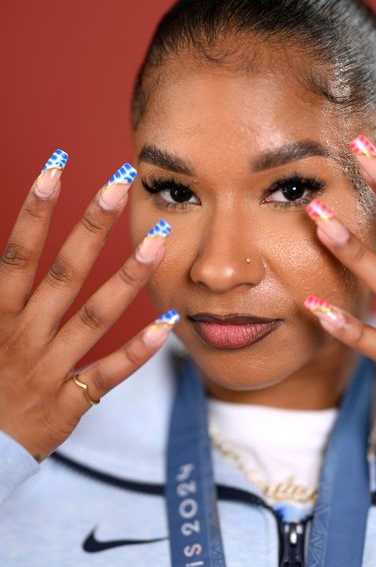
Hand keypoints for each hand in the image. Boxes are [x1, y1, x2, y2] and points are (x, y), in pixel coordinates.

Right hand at [0, 151, 177, 461]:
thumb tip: (8, 252)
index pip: (17, 252)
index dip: (36, 207)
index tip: (58, 164)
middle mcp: (22, 335)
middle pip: (62, 272)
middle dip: (90, 225)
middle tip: (119, 183)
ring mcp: (47, 368)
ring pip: (92, 317)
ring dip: (126, 278)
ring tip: (157, 241)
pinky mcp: (68, 402)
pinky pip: (107, 374)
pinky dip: (137, 351)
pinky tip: (168, 325)